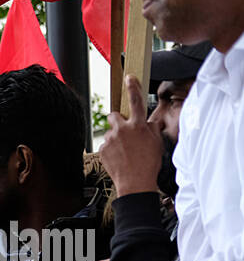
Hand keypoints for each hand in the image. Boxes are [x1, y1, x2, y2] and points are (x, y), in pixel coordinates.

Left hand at [99, 76, 163, 196]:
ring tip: (125, 152)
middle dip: (117, 120)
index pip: (136, 101)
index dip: (133, 87)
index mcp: (138, 125)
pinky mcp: (102, 150)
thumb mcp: (157, 142)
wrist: (135, 182)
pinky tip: (119, 158)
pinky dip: (111, 150)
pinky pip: (106, 145)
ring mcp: (110, 140)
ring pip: (110, 133)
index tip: (129, 78)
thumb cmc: (149, 163)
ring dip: (116, 138)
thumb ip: (151, 128)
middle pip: (113, 115)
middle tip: (125, 132)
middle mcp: (122, 129)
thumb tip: (149, 123)